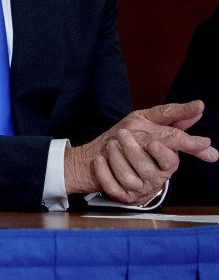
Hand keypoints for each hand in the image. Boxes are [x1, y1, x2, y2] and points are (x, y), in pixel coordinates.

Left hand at [65, 100, 217, 202]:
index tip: (152, 143)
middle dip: (132, 150)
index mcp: (166, 162)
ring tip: (111, 145)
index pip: (170, 161)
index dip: (162, 153)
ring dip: (117, 159)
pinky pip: (112, 188)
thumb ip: (175, 116)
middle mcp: (154, 178)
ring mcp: (137, 188)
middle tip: (122, 134)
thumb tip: (200, 106)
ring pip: (129, 179)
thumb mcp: (153, 122)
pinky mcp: (121, 195)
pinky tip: (100, 159)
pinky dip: (104, 173)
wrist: (105, 151)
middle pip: (146, 169)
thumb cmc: (135, 136)